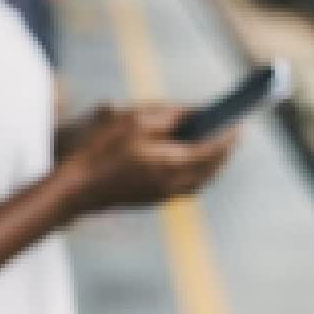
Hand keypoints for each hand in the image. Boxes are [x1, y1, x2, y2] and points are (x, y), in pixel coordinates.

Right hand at [57, 104, 237, 217]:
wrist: (74, 187)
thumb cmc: (99, 149)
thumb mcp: (132, 120)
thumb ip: (169, 115)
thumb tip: (194, 113)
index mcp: (173, 163)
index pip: (214, 149)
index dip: (228, 134)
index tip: (239, 120)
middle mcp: (175, 183)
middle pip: (212, 167)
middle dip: (223, 149)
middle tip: (230, 130)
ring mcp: (164, 195)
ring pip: (201, 179)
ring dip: (211, 162)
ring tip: (213, 144)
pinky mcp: (153, 200)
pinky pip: (187, 185)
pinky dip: (196, 171)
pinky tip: (188, 160)